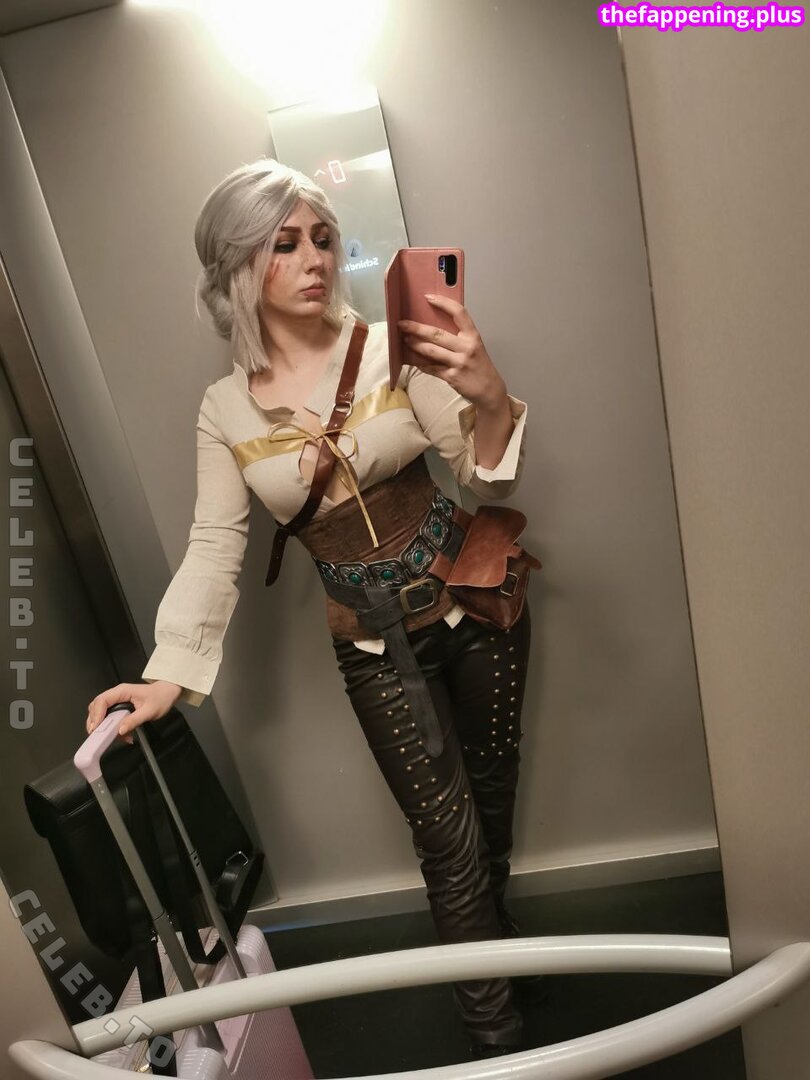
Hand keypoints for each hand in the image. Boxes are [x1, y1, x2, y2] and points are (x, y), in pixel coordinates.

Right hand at [86, 681, 182, 743]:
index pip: (102, 700)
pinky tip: (119, 735)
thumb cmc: (161, 698)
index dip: (96, 715)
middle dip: (95, 721)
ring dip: (103, 725)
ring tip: (110, 737)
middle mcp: (117, 694)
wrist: (168, 693)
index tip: (96, 728)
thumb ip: (134, 720)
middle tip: (97, 735)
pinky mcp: (119, 706)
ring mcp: (117, 700)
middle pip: (97, 706)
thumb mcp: (149, 711)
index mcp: (122, 691)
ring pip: (101, 711)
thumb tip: (119, 730)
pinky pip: (109, 715)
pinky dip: (111, 726)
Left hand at [398, 295, 507, 410]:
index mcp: (473, 336)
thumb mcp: (475, 346)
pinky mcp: (452, 377)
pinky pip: (431, 368)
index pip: (459, 313)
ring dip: (415, 345)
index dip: (443, 303)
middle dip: (417, 328)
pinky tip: (413, 360)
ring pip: (432, 351)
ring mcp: (459, 363)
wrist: (489, 389)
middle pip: (438, 334)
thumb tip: (434, 327)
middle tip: (402, 324)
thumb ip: (459, 337)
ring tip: (405, 340)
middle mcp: (467, 348)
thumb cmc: (479, 365)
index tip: (428, 297)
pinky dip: (421, 364)